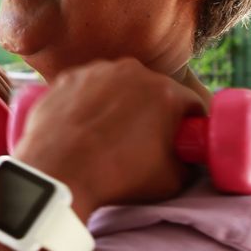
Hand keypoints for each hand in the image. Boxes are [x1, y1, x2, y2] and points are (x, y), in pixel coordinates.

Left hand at [12, 58, 206, 218]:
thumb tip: (185, 156)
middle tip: (142, 140)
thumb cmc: (117, 177)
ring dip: (119, 103)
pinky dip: (88, 102)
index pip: (191, 105)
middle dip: (153, 112)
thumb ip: (187, 162)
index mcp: (165, 92)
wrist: (58, 171)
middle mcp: (132, 71)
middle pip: (153, 90)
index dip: (189, 125)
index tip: (181, 140)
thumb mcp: (171, 180)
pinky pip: (87, 88)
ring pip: (118, 85)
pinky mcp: (67, 78)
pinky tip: (82, 126)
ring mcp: (96, 71)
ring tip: (106, 134)